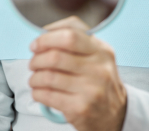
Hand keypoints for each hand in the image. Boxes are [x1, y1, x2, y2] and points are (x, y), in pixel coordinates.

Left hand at [29, 16, 126, 130]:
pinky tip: (39, 92)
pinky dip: (37, 92)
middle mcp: (99, 69)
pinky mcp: (81, 108)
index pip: (71, 34)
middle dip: (37, 59)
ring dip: (35, 78)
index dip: (47, 37)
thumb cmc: (98, 81)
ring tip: (35, 79)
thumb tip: (43, 35)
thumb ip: (75, 42)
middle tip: (33, 63)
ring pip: (48, 76)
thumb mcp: (96, 56)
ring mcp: (91, 89)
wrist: (115, 114)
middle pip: (56, 56)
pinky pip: (48, 96)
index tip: (36, 44)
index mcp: (102, 50)